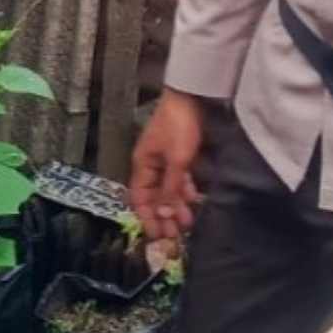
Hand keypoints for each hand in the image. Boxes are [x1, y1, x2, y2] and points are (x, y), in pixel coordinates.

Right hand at [130, 88, 205, 242]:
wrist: (191, 95)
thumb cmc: (179, 126)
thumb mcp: (177, 160)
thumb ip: (171, 189)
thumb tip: (165, 215)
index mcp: (143, 165)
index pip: (139, 199)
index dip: (146, 218)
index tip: (157, 236)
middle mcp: (150, 164)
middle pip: (153, 197)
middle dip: (163, 217)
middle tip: (174, 236)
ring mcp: (165, 159)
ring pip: (167, 189)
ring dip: (175, 206)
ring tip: (187, 222)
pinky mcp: (179, 154)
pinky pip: (178, 180)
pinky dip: (184, 191)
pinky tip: (193, 201)